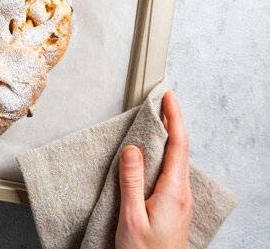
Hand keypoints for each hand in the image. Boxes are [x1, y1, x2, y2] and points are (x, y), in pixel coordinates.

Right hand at [115, 90, 193, 248]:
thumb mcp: (131, 217)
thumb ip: (131, 181)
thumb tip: (133, 149)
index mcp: (173, 192)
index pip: (178, 146)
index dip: (175, 118)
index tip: (169, 97)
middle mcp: (182, 194)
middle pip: (180, 149)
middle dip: (173, 123)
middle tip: (162, 103)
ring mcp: (180, 200)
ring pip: (176, 161)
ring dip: (169, 139)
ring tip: (158, 122)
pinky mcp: (175, 206)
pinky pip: (172, 172)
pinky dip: (165, 155)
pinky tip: (154, 155)